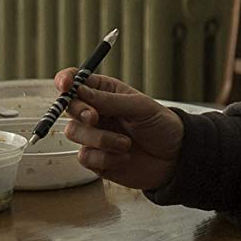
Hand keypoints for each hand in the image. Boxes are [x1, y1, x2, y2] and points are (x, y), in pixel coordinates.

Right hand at [54, 69, 183, 190]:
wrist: (175, 158)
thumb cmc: (161, 125)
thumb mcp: (140, 107)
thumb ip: (110, 100)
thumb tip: (79, 90)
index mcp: (105, 92)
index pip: (77, 81)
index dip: (66, 80)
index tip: (65, 86)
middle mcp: (95, 112)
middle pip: (68, 107)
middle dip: (80, 111)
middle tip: (95, 117)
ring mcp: (94, 136)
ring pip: (74, 132)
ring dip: (100, 139)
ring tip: (126, 144)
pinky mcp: (96, 159)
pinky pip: (85, 157)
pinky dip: (106, 158)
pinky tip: (125, 158)